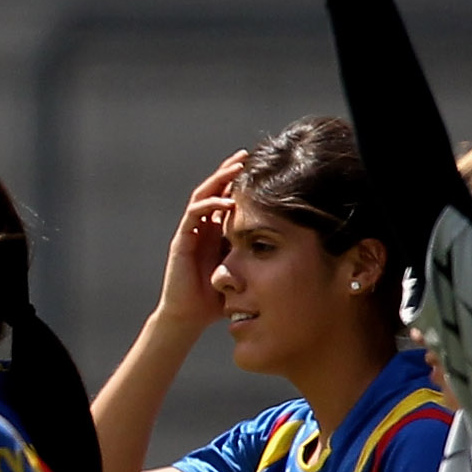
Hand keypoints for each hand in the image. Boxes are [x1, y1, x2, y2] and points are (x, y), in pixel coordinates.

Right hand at [157, 153, 244, 332]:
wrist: (189, 317)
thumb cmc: (216, 298)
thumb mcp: (242, 270)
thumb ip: (255, 254)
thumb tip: (289, 245)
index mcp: (214, 231)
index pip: (225, 197)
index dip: (237, 180)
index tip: (257, 165)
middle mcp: (201, 227)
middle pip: (213, 189)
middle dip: (228, 171)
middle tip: (245, 155)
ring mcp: (189, 232)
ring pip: (202, 196)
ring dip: (218, 180)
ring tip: (235, 168)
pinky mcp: (182, 241)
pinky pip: (194, 216)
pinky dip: (209, 205)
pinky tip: (225, 200)